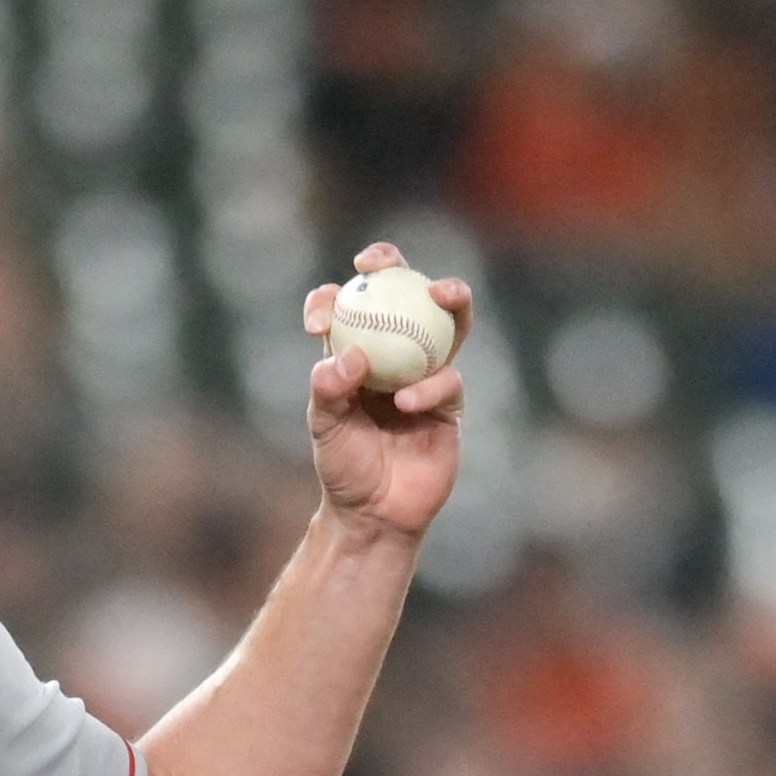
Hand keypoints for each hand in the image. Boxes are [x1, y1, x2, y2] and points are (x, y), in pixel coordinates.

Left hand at [301, 244, 474, 543]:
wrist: (376, 513)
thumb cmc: (343, 467)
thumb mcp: (325, 427)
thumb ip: (330, 388)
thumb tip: (349, 353)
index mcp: (356, 353)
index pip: (347, 309)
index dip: (335, 296)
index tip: (323, 311)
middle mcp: (394, 354)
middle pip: (402, 295)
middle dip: (394, 266)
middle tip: (380, 262)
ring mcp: (427, 374)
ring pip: (446, 322)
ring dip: (450, 297)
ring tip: (439, 292)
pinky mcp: (451, 402)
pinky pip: (448, 379)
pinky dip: (430, 385)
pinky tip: (408, 400)